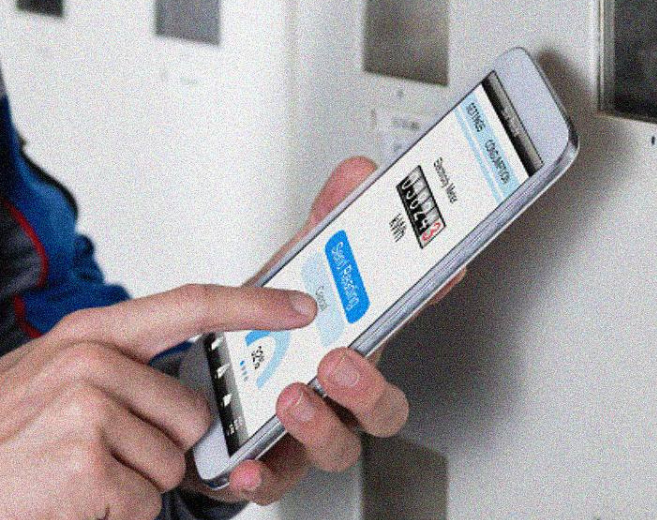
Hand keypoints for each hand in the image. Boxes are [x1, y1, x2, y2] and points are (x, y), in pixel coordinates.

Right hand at [0, 283, 315, 519]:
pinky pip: (143, 504)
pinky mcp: (86, 461)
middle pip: (191, 414)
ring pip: (171, 465)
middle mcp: (92, 360)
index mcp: (87, 334)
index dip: (251, 304)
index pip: (189, 304)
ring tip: (73, 483)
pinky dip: (114, 518)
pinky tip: (68, 504)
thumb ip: (110, 373)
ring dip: (132, 491)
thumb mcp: (43, 381)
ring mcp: (89, 407)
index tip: (296, 306)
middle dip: (164, 454)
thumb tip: (175, 394)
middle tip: (103, 464)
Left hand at [183, 158, 463, 507]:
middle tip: (340, 359)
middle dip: (369, 387)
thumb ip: (326, 219)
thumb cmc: (269, 328)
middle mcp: (341, 396)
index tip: (444, 267)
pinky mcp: (267, 464)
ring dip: (320, 426)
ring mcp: (309, 433)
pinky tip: (245, 463)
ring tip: (290, 397)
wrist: (212, 381)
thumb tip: (357, 175)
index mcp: (356, 342)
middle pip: (384, 410)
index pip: (402, 325)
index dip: (428, 295)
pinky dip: (261, 477)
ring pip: (338, 449)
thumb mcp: (294, 266)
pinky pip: (274, 482)